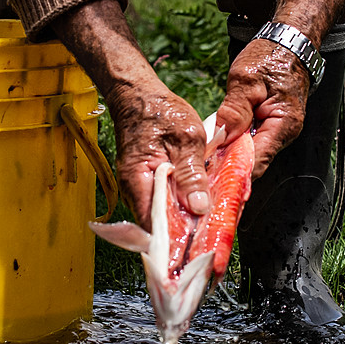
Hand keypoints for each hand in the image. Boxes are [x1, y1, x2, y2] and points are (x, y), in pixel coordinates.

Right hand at [52, 0, 208, 230]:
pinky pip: (164, 204)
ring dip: (185, 222)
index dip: (176, 239)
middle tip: (211, 241)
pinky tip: (201, 208)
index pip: (153, 224)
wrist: (139, 96)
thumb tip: (199, 207)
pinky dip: (181, 208)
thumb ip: (192, 173)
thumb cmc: (160, 112)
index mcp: (137, 181)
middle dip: (185, 236)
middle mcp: (133, 191)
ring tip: (210, 228)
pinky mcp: (148, 185)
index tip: (199, 247)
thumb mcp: (185, 138)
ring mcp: (139, 190)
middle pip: (158, 226)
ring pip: (162, 216)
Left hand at [217, 39, 308, 178]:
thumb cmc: (271, 56)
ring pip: (250, 153)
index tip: (209, 177)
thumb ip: (234, 110)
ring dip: (229, 156)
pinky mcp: (269, 125)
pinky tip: (216, 145)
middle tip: (201, 172)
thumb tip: (222, 138)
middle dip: (227, 167)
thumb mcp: (247, 79)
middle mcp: (283, 134)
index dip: (232, 172)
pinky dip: (234, 144)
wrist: (289, 42)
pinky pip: (250, 142)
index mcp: (283, 125)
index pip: (257, 161)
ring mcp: (277, 131)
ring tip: (205, 161)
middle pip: (253, 162)